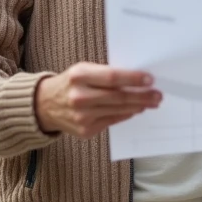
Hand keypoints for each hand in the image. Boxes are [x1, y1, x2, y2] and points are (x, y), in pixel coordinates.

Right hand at [34, 62, 160, 137]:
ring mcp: (82, 116)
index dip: (133, 79)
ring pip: (118, 110)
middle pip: (118, 97)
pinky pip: (112, 121)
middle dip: (142, 96)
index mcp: (79, 76)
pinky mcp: (85, 130)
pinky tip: (135, 110)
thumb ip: (105, 74)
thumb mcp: (83, 70)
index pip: (112, 77)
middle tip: (157, 95)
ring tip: (151, 103)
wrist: (44, 105)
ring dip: (138, 106)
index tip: (150, 79)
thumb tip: (136, 79)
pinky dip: (125, 115)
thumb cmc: (70, 83)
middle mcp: (79, 97)